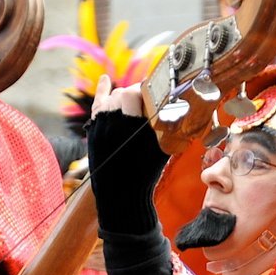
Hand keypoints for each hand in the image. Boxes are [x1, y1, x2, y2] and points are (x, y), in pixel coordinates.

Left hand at [85, 76, 167, 235]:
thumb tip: (181, 108)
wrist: (120, 195)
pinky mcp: (93, 130)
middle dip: (137, 95)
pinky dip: (101, 90)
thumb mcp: (162, 147)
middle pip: (123, 93)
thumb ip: (168, 125)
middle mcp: (112, 119)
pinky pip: (97, 105)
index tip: (156, 93)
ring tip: (135, 105)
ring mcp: (99, 124)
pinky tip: (105, 79)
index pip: (136, 91)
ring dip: (123, 97)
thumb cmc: (144, 174)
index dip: (147, 90)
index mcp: (130, 121)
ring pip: (111, 98)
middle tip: (148, 102)